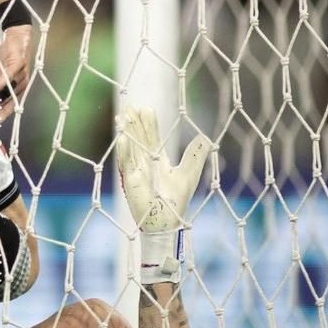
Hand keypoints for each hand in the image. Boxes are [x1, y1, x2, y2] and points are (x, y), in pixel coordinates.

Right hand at [0, 24, 33, 121]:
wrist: (17, 35)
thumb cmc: (6, 55)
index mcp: (16, 88)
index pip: (8, 107)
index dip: (0, 117)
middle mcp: (20, 85)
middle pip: (9, 104)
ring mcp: (21, 75)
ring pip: (8, 92)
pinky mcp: (18, 64)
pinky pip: (8, 76)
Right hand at [116, 105, 209, 232]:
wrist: (168, 222)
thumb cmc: (177, 202)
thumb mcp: (189, 174)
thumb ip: (195, 156)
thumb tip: (205, 137)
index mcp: (158, 161)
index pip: (152, 139)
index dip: (149, 124)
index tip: (146, 108)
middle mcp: (145, 164)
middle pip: (139, 139)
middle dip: (135, 123)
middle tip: (131, 105)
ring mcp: (136, 171)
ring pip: (131, 147)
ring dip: (127, 132)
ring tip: (122, 116)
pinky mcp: (131, 181)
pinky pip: (126, 163)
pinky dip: (125, 150)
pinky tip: (122, 137)